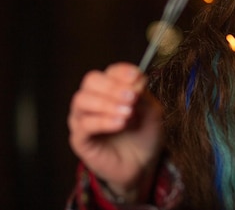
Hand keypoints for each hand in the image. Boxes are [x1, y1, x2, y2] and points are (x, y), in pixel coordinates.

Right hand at [68, 62, 163, 202]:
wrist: (142, 164)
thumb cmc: (145, 134)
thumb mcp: (152, 112)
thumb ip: (143, 97)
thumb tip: (135, 83)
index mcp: (112, 89)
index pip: (110, 71)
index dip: (122, 72)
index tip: (137, 77)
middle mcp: (94, 100)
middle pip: (91, 81)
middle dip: (112, 86)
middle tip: (131, 97)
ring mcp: (83, 118)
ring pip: (82, 100)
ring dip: (106, 103)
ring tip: (128, 112)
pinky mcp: (80, 139)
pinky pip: (84, 125)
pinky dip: (103, 121)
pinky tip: (120, 123)